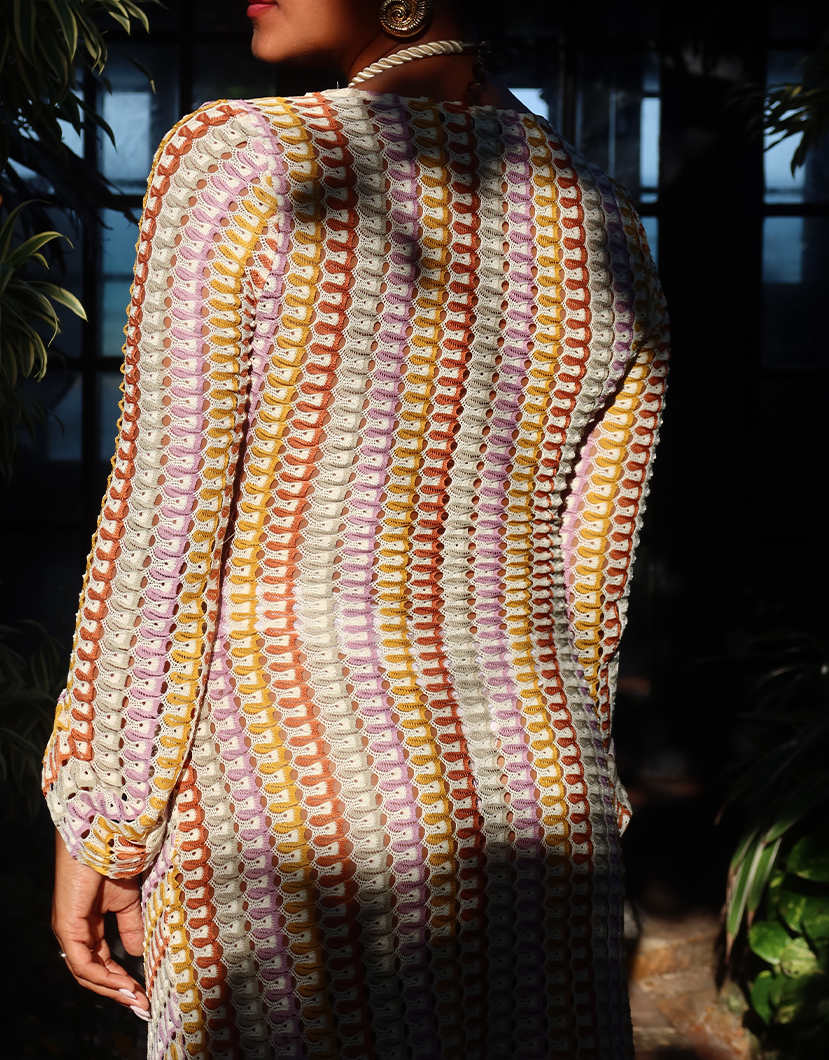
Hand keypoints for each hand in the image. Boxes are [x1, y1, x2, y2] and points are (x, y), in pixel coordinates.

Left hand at [52, 831, 149, 1020]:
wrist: (104, 837)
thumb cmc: (114, 861)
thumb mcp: (128, 901)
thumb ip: (131, 927)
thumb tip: (137, 953)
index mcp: (86, 926)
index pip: (100, 962)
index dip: (120, 980)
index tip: (144, 993)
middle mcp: (73, 932)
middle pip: (91, 974)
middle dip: (117, 992)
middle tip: (142, 1005)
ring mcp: (68, 930)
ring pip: (86, 973)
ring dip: (112, 989)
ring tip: (136, 998)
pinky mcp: (67, 925)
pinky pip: (83, 962)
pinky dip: (103, 976)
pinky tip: (122, 983)